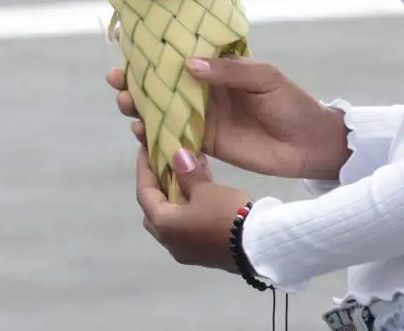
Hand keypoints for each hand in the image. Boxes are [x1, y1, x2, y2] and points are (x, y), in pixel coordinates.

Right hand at [108, 56, 348, 181]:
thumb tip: (190, 65)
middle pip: (162, 82)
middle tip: (118, 80)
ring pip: (162, 109)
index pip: (180, 52)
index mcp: (218, 65)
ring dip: (139, 106)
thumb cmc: (290, 102)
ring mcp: (202, 115)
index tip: (126, 45)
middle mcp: (204, 88)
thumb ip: (228, 72)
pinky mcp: (205, 142)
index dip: (153, 50)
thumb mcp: (264, 77)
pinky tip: (139, 132)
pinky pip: (174, 137)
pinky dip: (154, 135)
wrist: (308, 144)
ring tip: (125, 104)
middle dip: (136, 80)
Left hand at [135, 146, 245, 272]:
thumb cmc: (226, 215)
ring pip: (172, 218)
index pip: (144, 192)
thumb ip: (187, 173)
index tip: (145, 149)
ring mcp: (186, 250)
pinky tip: (201, 190)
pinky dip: (188, 208)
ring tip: (187, 171)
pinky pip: (187, 226)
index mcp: (164, 225)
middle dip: (158, 185)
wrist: (259, 247)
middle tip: (164, 164)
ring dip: (176, 196)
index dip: (144, 168)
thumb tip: (177, 156)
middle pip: (154, 208)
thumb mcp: (206, 189)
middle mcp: (169, 242)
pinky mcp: (202, 253)